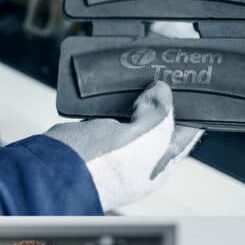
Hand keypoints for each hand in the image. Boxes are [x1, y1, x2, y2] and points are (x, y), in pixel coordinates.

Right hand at [46, 81, 202, 211]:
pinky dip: (115, 99)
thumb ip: (156, 113)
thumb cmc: (99, 164)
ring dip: (139, 96)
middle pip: (162, 123)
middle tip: (166, 72)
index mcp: (160, 165)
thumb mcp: (140, 137)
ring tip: (143, 71)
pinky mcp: (96, 138)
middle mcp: (143, 159)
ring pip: (136, 116)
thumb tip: (163, 90)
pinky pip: (112, 115)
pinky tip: (117, 83)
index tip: (194, 85)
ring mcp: (119, 150)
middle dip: (164, 98)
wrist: (49, 172)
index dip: (193, 109)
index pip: (186, 133)